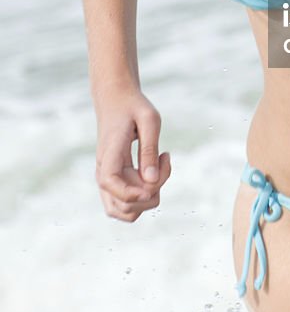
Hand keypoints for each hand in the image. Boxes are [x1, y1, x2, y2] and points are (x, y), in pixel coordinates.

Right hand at [95, 90, 171, 221]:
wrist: (116, 100)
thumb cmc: (134, 106)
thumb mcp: (149, 119)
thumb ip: (149, 149)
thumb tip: (151, 181)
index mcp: (108, 155)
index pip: (111, 185)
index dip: (133, 192)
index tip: (155, 180)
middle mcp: (103, 173)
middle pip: (124, 206)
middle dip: (152, 192)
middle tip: (163, 159)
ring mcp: (108, 180)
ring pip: (125, 211)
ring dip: (149, 197)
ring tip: (159, 166)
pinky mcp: (115, 180)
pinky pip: (127, 203)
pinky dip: (145, 194)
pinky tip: (155, 169)